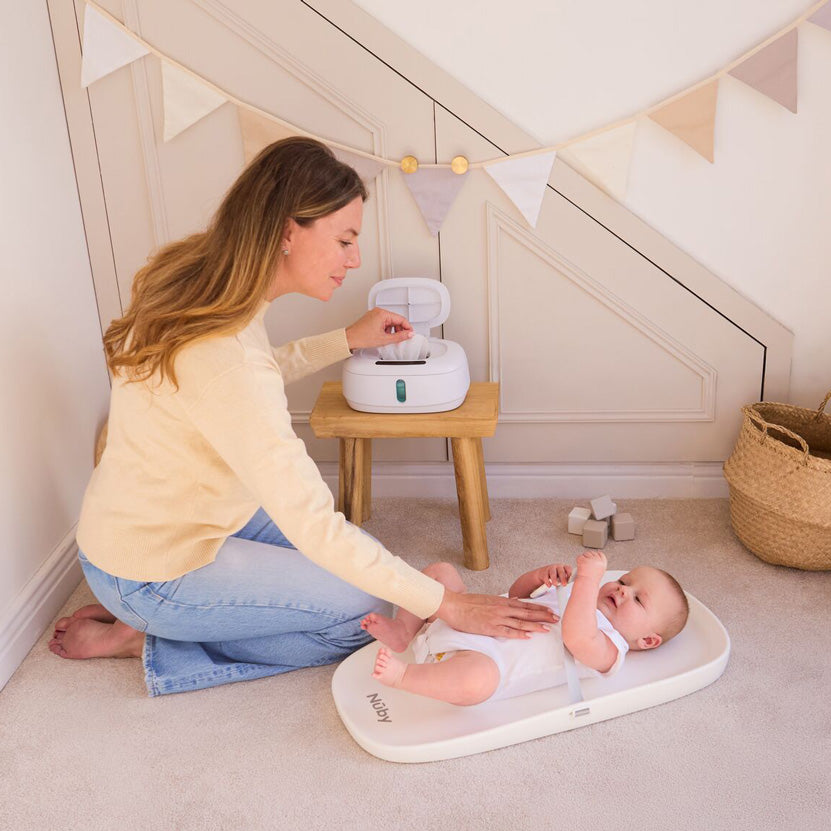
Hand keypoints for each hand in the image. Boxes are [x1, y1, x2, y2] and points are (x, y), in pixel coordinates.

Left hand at [345, 307, 413, 350]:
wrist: (349, 339)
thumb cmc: (361, 337)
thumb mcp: (384, 339)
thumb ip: (399, 336)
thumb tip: (409, 334)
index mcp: (382, 313)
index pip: (401, 319)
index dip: (407, 327)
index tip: (410, 334)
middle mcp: (378, 312)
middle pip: (396, 319)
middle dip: (400, 329)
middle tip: (402, 338)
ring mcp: (374, 314)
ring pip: (390, 321)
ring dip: (393, 330)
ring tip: (391, 339)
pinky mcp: (371, 319)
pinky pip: (383, 322)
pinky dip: (386, 329)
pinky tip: (384, 337)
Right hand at [436, 589, 557, 638]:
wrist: (454, 605)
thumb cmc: (468, 603)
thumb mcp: (488, 599)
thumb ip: (502, 602)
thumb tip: (516, 601)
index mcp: (502, 602)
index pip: (525, 605)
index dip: (539, 608)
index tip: (551, 610)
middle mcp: (502, 609)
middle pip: (527, 613)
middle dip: (543, 616)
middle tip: (556, 619)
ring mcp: (496, 618)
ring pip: (520, 622)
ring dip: (535, 625)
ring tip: (548, 628)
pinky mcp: (489, 627)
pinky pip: (506, 631)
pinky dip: (518, 633)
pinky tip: (528, 636)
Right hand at [534, 563, 572, 588]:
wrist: (544, 574)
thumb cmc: (556, 577)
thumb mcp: (562, 577)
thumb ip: (567, 580)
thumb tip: (575, 587)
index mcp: (564, 568)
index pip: (568, 568)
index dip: (570, 573)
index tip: (571, 579)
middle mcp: (558, 567)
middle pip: (561, 571)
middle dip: (563, 578)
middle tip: (564, 584)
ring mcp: (551, 568)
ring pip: (553, 573)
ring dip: (554, 579)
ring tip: (555, 584)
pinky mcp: (544, 572)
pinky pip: (545, 576)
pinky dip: (547, 581)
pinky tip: (549, 585)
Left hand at [576, 550, 606, 580]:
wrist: (586, 584)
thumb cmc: (591, 580)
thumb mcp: (599, 571)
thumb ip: (598, 563)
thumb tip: (595, 556)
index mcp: (603, 563)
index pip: (600, 554)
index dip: (596, 555)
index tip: (593, 557)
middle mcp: (598, 560)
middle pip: (592, 553)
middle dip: (588, 557)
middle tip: (586, 566)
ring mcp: (590, 559)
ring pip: (585, 554)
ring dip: (583, 559)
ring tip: (584, 567)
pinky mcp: (583, 560)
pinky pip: (580, 557)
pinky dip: (578, 561)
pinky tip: (580, 567)